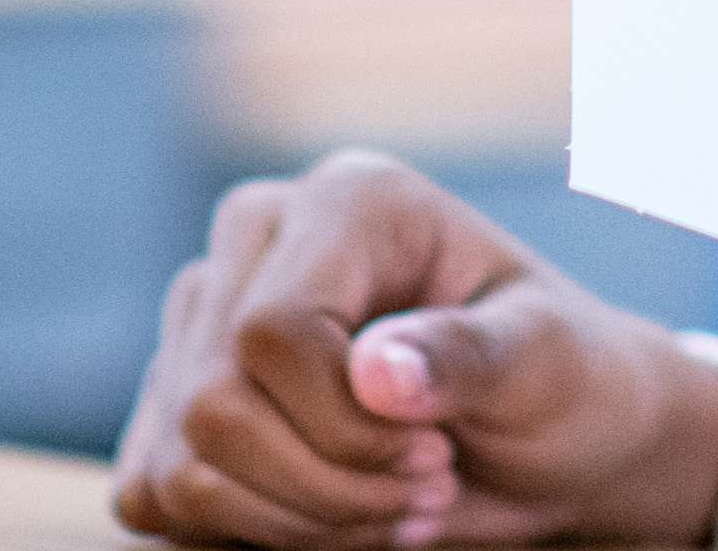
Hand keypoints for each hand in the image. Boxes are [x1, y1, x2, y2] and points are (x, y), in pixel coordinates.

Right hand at [111, 153, 717, 547]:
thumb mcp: (547, 364)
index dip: (343, 429)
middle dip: (326, 488)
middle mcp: (259, 238)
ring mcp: (204, 318)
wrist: (543, 434)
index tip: (435, 461)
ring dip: (293, 522)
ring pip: (181, 462)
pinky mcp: (177, 395)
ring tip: (390, 515)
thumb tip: (377, 373)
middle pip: (215, 404)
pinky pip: (157, 495)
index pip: (274, 330)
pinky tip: (328, 521)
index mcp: (350, 200)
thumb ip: (470, 357)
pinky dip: (245, 535)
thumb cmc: (560, 381)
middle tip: (426, 498)